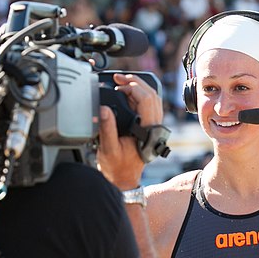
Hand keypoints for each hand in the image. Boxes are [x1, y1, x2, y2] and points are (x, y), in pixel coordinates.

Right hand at [97, 73, 162, 189]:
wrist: (124, 179)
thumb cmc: (117, 167)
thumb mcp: (108, 148)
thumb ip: (107, 128)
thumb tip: (104, 109)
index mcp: (147, 131)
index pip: (146, 100)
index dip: (132, 88)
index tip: (117, 85)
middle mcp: (154, 127)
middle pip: (152, 95)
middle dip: (135, 82)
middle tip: (118, 78)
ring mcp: (153, 126)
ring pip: (153, 98)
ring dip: (138, 87)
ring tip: (122, 82)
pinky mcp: (149, 126)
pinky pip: (149, 105)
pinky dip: (139, 95)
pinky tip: (127, 93)